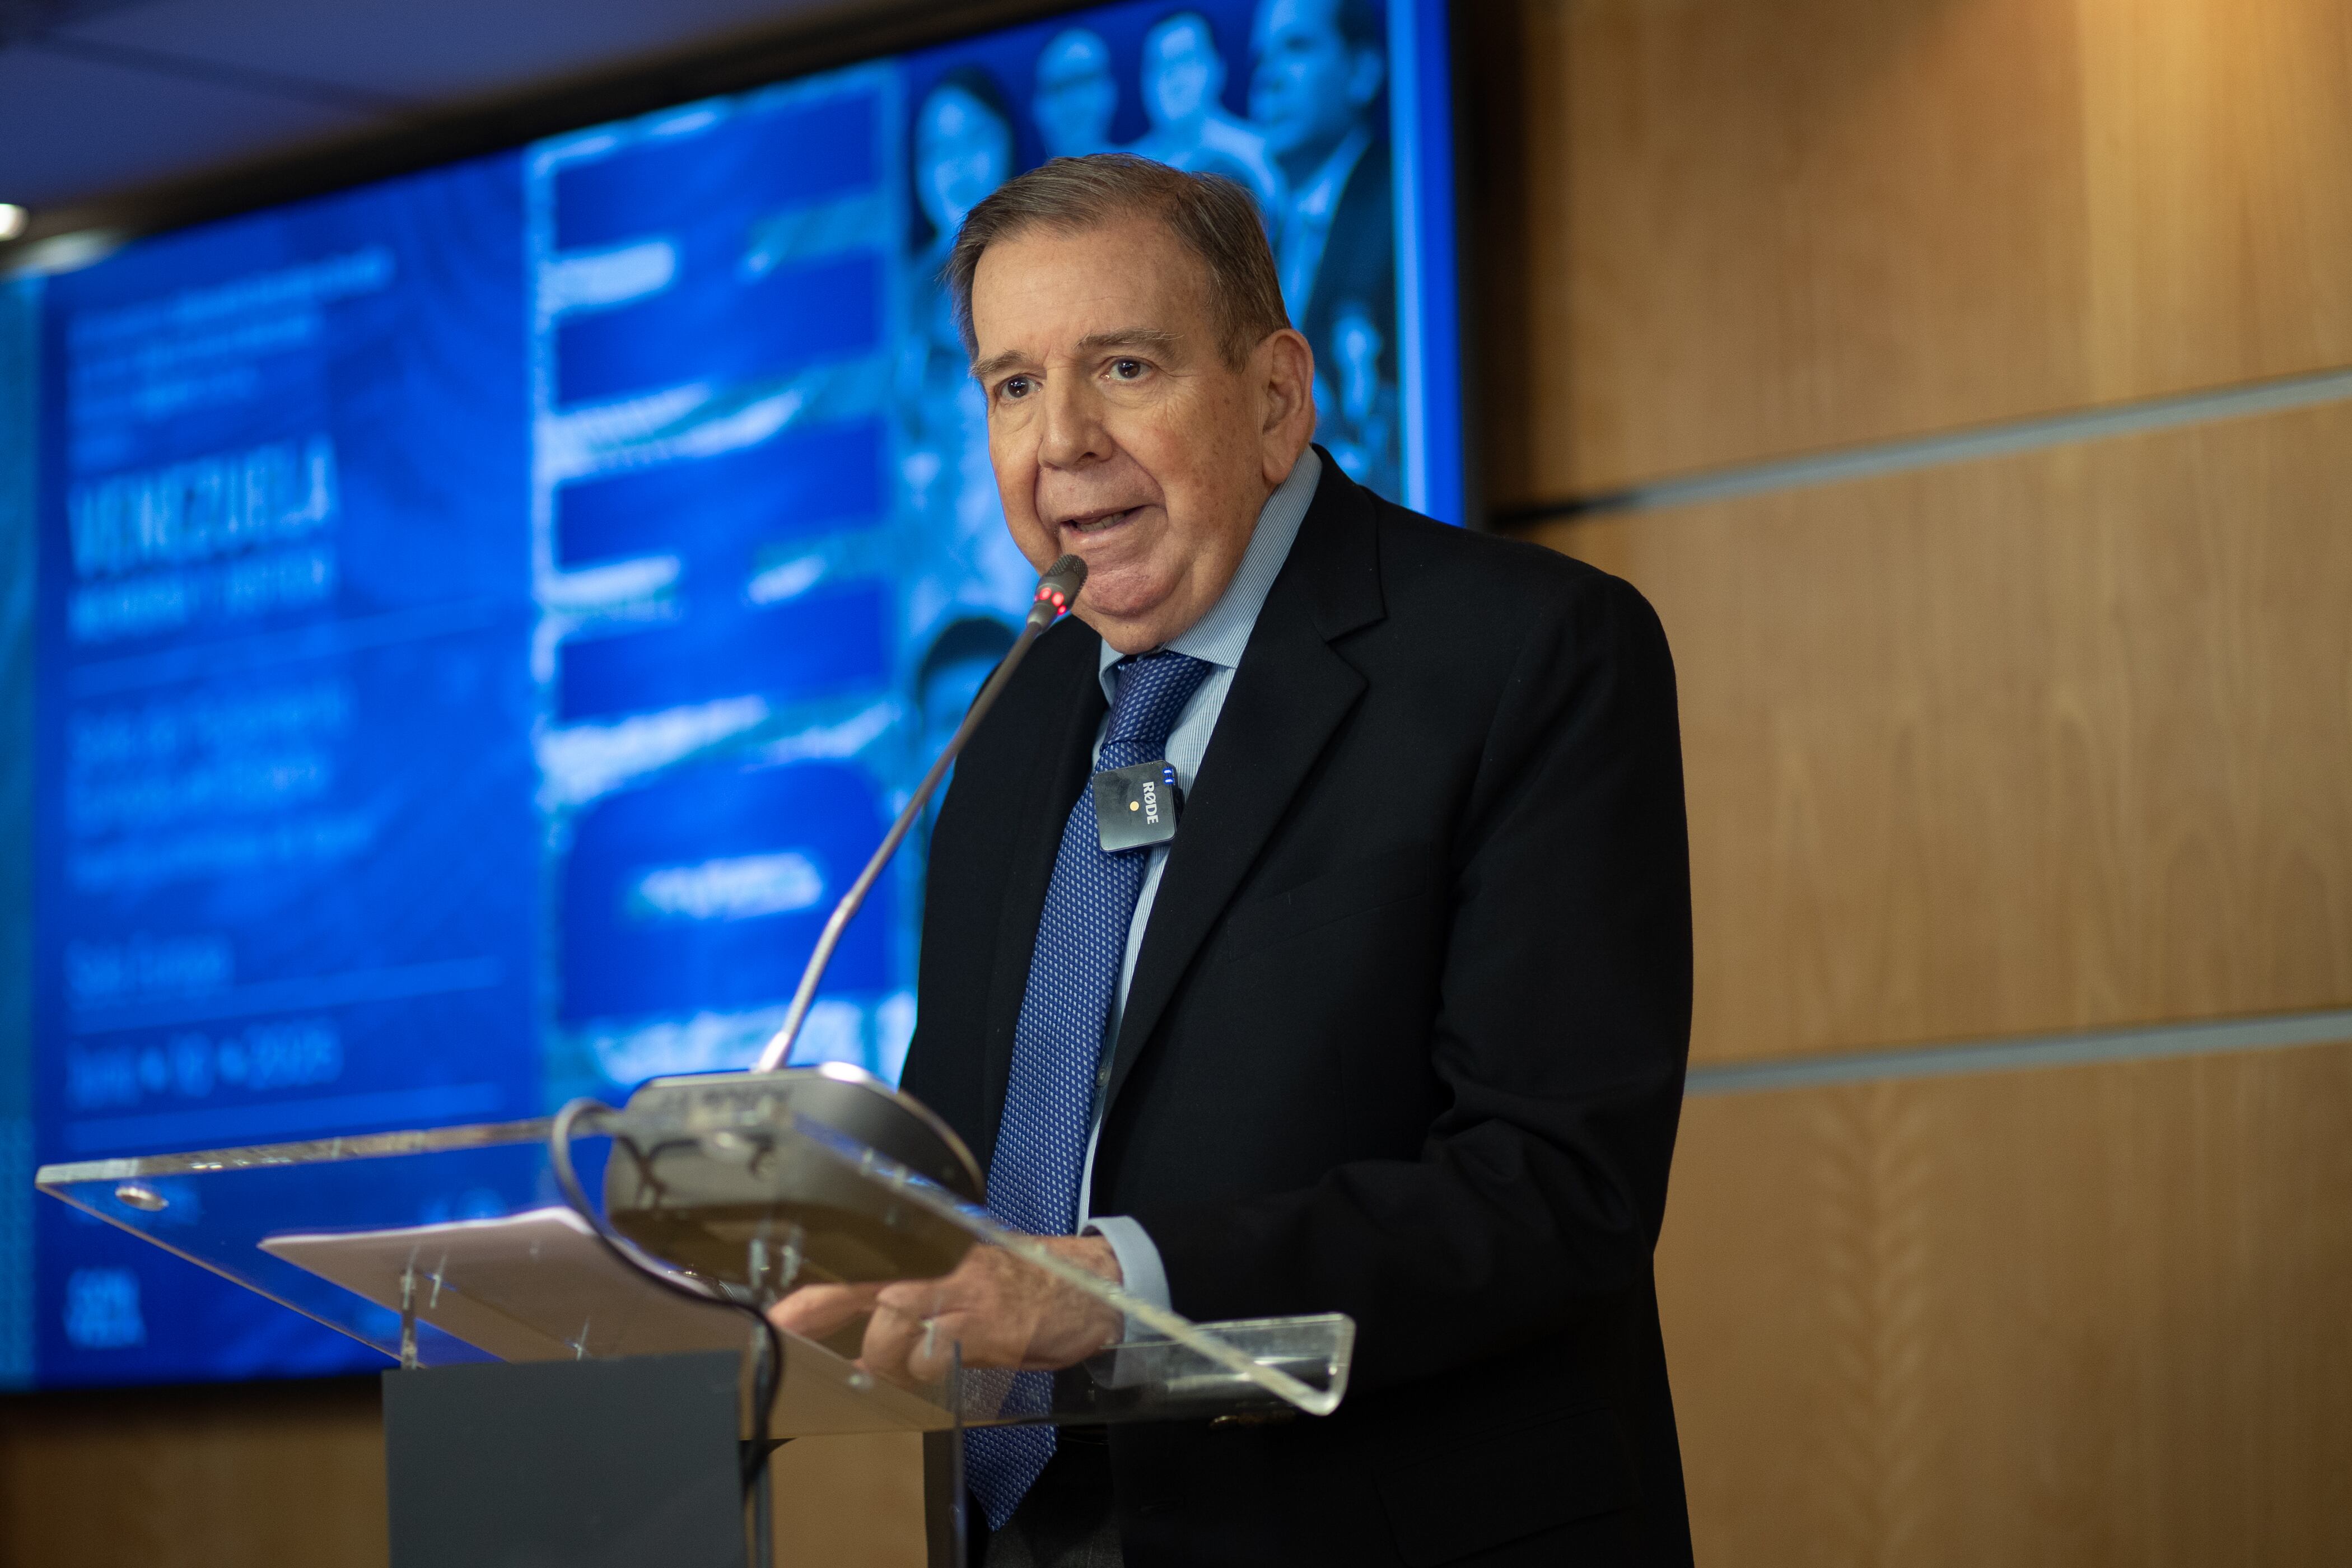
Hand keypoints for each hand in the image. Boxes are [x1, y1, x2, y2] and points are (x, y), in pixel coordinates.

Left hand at [767, 1235, 1124, 1385]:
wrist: (1093, 1285)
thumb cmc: (1023, 1288)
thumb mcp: (963, 1289)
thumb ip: (911, 1314)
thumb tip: (861, 1356)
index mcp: (932, 1252)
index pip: (861, 1260)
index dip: (814, 1288)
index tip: (775, 1316)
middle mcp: (943, 1262)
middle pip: (865, 1279)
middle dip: (818, 1307)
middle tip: (782, 1333)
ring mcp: (966, 1289)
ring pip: (895, 1314)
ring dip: (883, 1353)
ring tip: (893, 1371)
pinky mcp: (992, 1321)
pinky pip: (940, 1345)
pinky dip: (927, 1364)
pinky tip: (935, 1369)